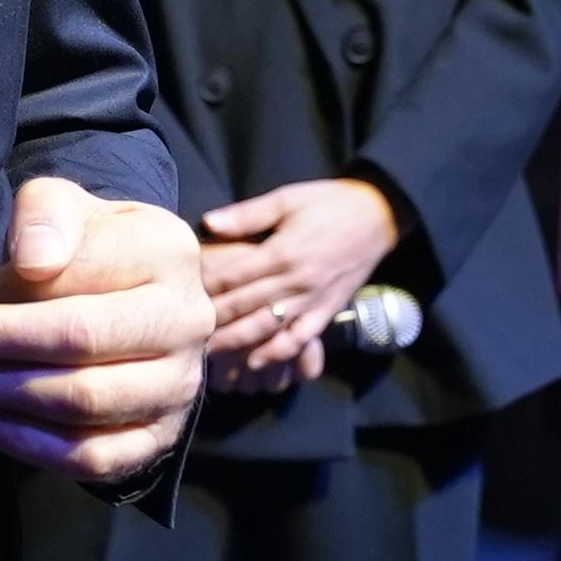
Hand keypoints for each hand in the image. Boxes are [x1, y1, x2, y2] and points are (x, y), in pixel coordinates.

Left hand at [0, 178, 208, 487]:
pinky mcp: (163, 434)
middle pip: (82, 347)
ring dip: (6, 398)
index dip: (0, 309)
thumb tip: (33, 263)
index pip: (75, 285)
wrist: (126, 286)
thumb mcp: (59, 204)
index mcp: (168, 251)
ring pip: (87, 406)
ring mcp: (181, 384)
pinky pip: (96, 458)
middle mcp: (187, 319)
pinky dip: (33, 446)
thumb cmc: (83, 242)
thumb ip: (44, 215)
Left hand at [195, 178, 397, 385]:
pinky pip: (300, 339)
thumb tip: (209, 223)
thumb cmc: (328, 203)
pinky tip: (256, 362)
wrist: (377, 216)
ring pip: (268, 328)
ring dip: (238, 343)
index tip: (182, 298)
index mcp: (283, 251)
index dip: (206, 289)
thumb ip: (248, 214)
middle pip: (246, 306)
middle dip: (214, 321)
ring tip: (210, 354)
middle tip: (185, 335)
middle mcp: (296, 281)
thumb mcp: (287, 198)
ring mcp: (313, 300)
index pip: (234, 276)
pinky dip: (278, 353)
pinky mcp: (327, 312)